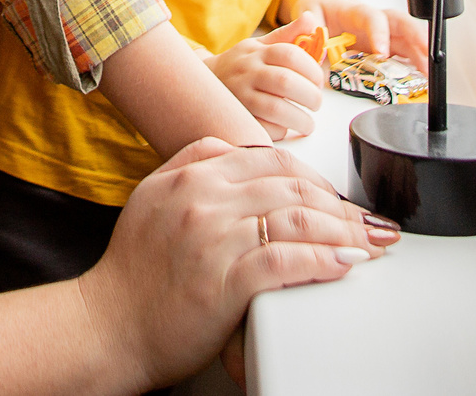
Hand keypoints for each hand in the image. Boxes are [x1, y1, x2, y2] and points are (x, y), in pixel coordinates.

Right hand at [77, 139, 389, 389]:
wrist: (107, 326)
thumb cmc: (133, 274)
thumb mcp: (152, 197)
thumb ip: (190, 163)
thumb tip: (234, 149)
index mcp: (190, 176)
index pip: (269, 159)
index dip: (313, 176)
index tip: (335, 196)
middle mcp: (203, 200)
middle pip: (292, 187)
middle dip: (340, 205)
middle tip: (367, 223)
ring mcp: (214, 239)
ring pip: (297, 219)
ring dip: (343, 232)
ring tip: (367, 244)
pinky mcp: (224, 281)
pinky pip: (287, 261)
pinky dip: (323, 260)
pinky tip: (342, 265)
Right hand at [209, 16, 326, 140]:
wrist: (202, 83)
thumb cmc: (240, 64)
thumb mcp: (260, 45)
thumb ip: (287, 35)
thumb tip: (311, 19)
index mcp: (257, 52)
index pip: (290, 54)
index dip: (312, 69)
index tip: (319, 82)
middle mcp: (247, 72)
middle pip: (286, 82)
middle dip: (310, 96)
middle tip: (316, 104)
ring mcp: (240, 96)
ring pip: (276, 109)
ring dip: (300, 119)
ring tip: (308, 123)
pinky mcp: (236, 118)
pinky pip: (263, 128)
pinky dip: (280, 130)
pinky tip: (284, 127)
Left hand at [296, 0, 425, 64]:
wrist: (321, 7)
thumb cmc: (317, 10)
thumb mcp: (307, 13)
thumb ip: (309, 30)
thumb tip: (314, 49)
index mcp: (355, 11)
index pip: (372, 17)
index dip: (380, 33)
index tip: (382, 52)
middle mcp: (374, 21)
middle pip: (401, 24)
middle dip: (417, 38)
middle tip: (426, 56)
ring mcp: (384, 33)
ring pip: (409, 39)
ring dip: (422, 55)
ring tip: (431, 75)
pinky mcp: (388, 46)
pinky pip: (406, 53)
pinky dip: (416, 65)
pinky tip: (423, 80)